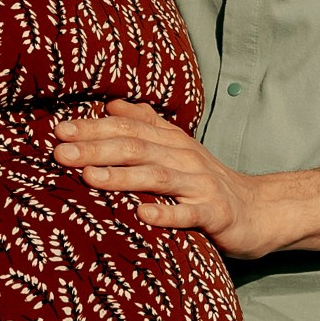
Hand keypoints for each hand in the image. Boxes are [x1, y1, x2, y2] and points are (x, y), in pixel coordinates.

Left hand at [53, 101, 270, 251]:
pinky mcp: (215, 214)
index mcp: (172, 141)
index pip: (128, 129)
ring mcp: (201, 185)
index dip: (93, 128)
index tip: (59, 130)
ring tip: (90, 177)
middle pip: (137, 149)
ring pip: (158, 177)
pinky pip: (189, 215)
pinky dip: (166, 214)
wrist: (260, 210)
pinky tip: (142, 215)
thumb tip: (110, 106)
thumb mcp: (178, 148)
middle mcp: (185, 158)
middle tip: (61, 152)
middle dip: (97, 149)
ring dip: (123, 177)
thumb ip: (146, 126)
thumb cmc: (207, 181)